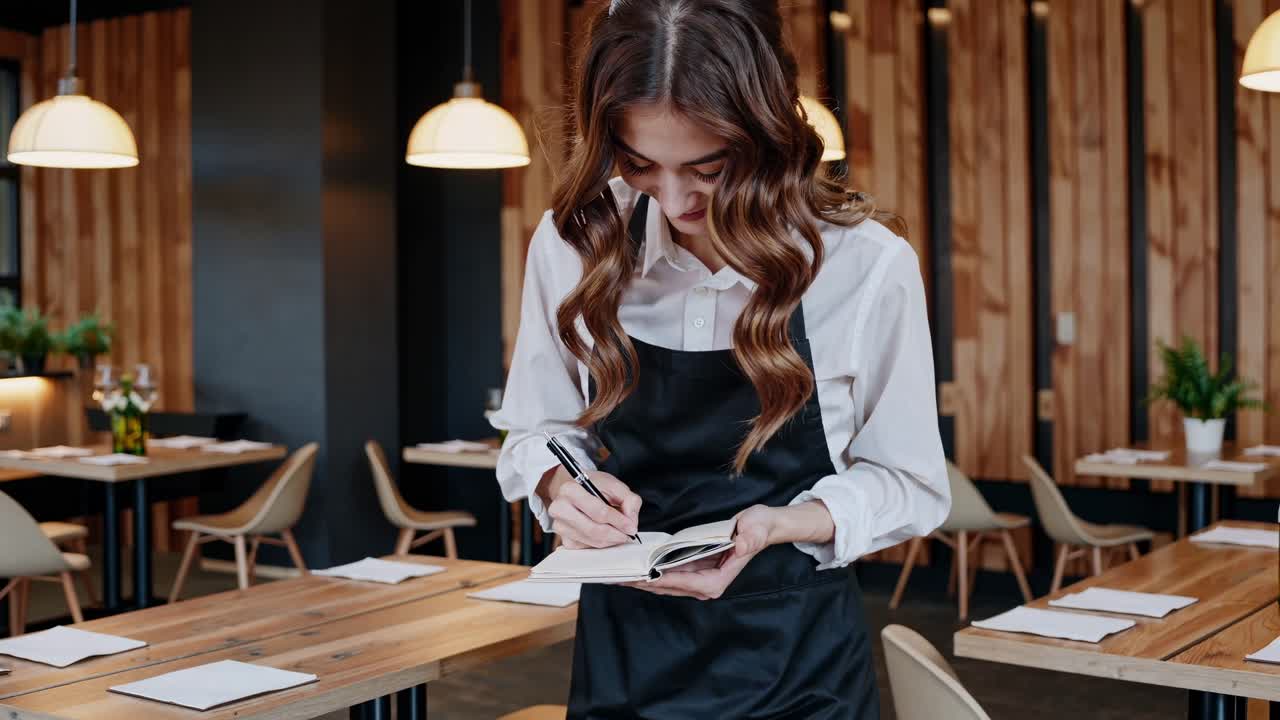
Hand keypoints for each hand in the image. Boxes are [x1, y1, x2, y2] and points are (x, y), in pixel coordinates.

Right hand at [538, 467, 641, 548]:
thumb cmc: (593, 486)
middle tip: (628, 533)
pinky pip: (588, 547)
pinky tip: (606, 534)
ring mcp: (560, 526)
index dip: (619, 521)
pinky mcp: (564, 540)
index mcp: (570, 490)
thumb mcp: (614, 485)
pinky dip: (602, 543)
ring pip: (593, 541)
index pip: (599, 512)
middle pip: (594, 529)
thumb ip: (629, 500)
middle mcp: (560, 508)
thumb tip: (631, 521)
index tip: (631, 526)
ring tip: (619, 532)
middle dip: (616, 534)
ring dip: (611, 540)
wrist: (576, 490)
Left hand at [624, 504, 776, 599]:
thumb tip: (741, 545)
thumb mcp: (756, 530)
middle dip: (643, 583)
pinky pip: (668, 574)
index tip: (640, 575)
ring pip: (664, 583)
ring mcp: (699, 579)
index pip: (683, 582)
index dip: (660, 579)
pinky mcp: (694, 570)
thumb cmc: (759, 528)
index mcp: (717, 581)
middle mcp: (706, 585)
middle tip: (618, 576)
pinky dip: (651, 571)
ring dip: (643, 579)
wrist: (763, 526)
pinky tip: (636, 565)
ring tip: (619, 573)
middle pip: (668, 587)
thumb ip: (750, 539)